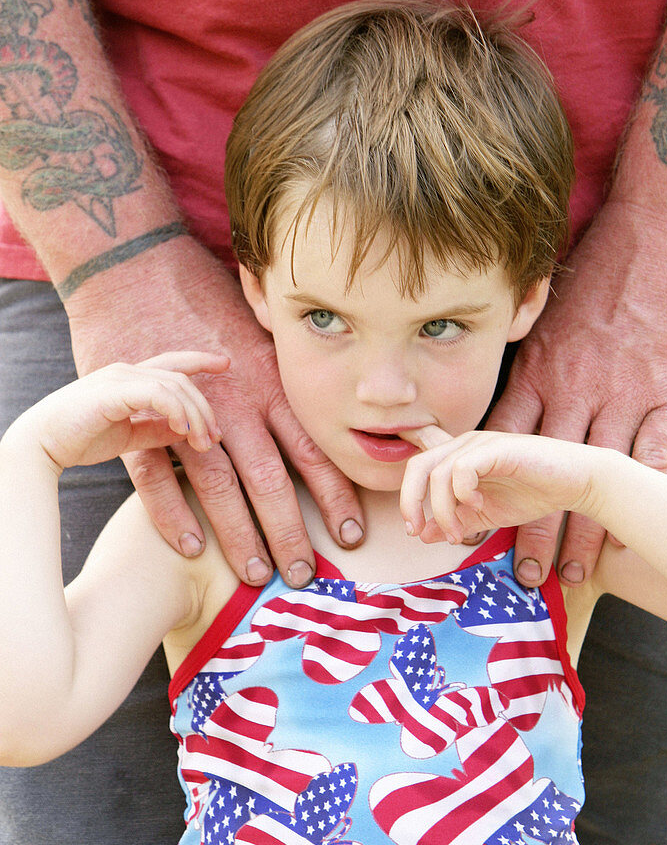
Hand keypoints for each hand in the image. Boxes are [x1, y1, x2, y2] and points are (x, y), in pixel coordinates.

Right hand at [28, 353, 227, 470]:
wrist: (41, 445)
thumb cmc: (80, 439)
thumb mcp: (129, 435)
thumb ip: (157, 429)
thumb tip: (186, 430)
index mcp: (129, 378)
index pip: (172, 362)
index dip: (199, 360)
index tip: (226, 363)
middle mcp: (126, 371)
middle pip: (180, 379)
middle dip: (204, 407)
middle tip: (216, 437)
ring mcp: (119, 377)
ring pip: (174, 386)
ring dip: (195, 414)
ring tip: (204, 442)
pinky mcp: (114, 390)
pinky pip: (157, 394)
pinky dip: (176, 410)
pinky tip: (184, 430)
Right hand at [66, 237, 363, 586]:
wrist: (137, 267)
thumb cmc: (208, 300)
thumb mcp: (263, 332)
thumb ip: (292, 375)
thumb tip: (340, 407)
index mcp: (272, 383)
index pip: (314, 449)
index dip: (336, 495)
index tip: (352, 535)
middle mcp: (238, 401)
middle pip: (272, 477)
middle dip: (291, 531)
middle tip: (305, 576)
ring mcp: (188, 410)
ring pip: (220, 484)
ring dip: (239, 534)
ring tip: (255, 576)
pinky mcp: (140, 416)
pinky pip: (156, 476)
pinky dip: (172, 516)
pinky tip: (191, 551)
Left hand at [400, 426, 596, 542]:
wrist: (577, 481)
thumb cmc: (533, 492)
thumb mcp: (485, 515)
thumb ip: (455, 522)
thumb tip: (422, 536)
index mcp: (457, 457)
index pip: (417, 466)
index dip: (405, 495)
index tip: (413, 529)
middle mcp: (463, 445)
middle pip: (416, 467)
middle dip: (410, 503)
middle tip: (419, 532)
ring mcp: (479, 444)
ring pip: (437, 473)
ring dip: (442, 510)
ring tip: (458, 533)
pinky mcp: (496, 448)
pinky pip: (462, 469)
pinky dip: (463, 494)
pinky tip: (480, 506)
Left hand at [487, 197, 666, 587]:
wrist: (663, 237)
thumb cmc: (604, 276)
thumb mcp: (552, 318)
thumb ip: (531, 364)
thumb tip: (506, 405)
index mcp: (539, 369)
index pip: (501, 440)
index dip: (485, 488)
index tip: (474, 526)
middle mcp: (575, 386)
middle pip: (544, 470)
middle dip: (531, 527)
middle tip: (522, 574)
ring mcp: (623, 390)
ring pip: (596, 473)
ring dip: (584, 528)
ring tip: (575, 573)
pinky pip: (653, 452)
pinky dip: (640, 495)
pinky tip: (631, 532)